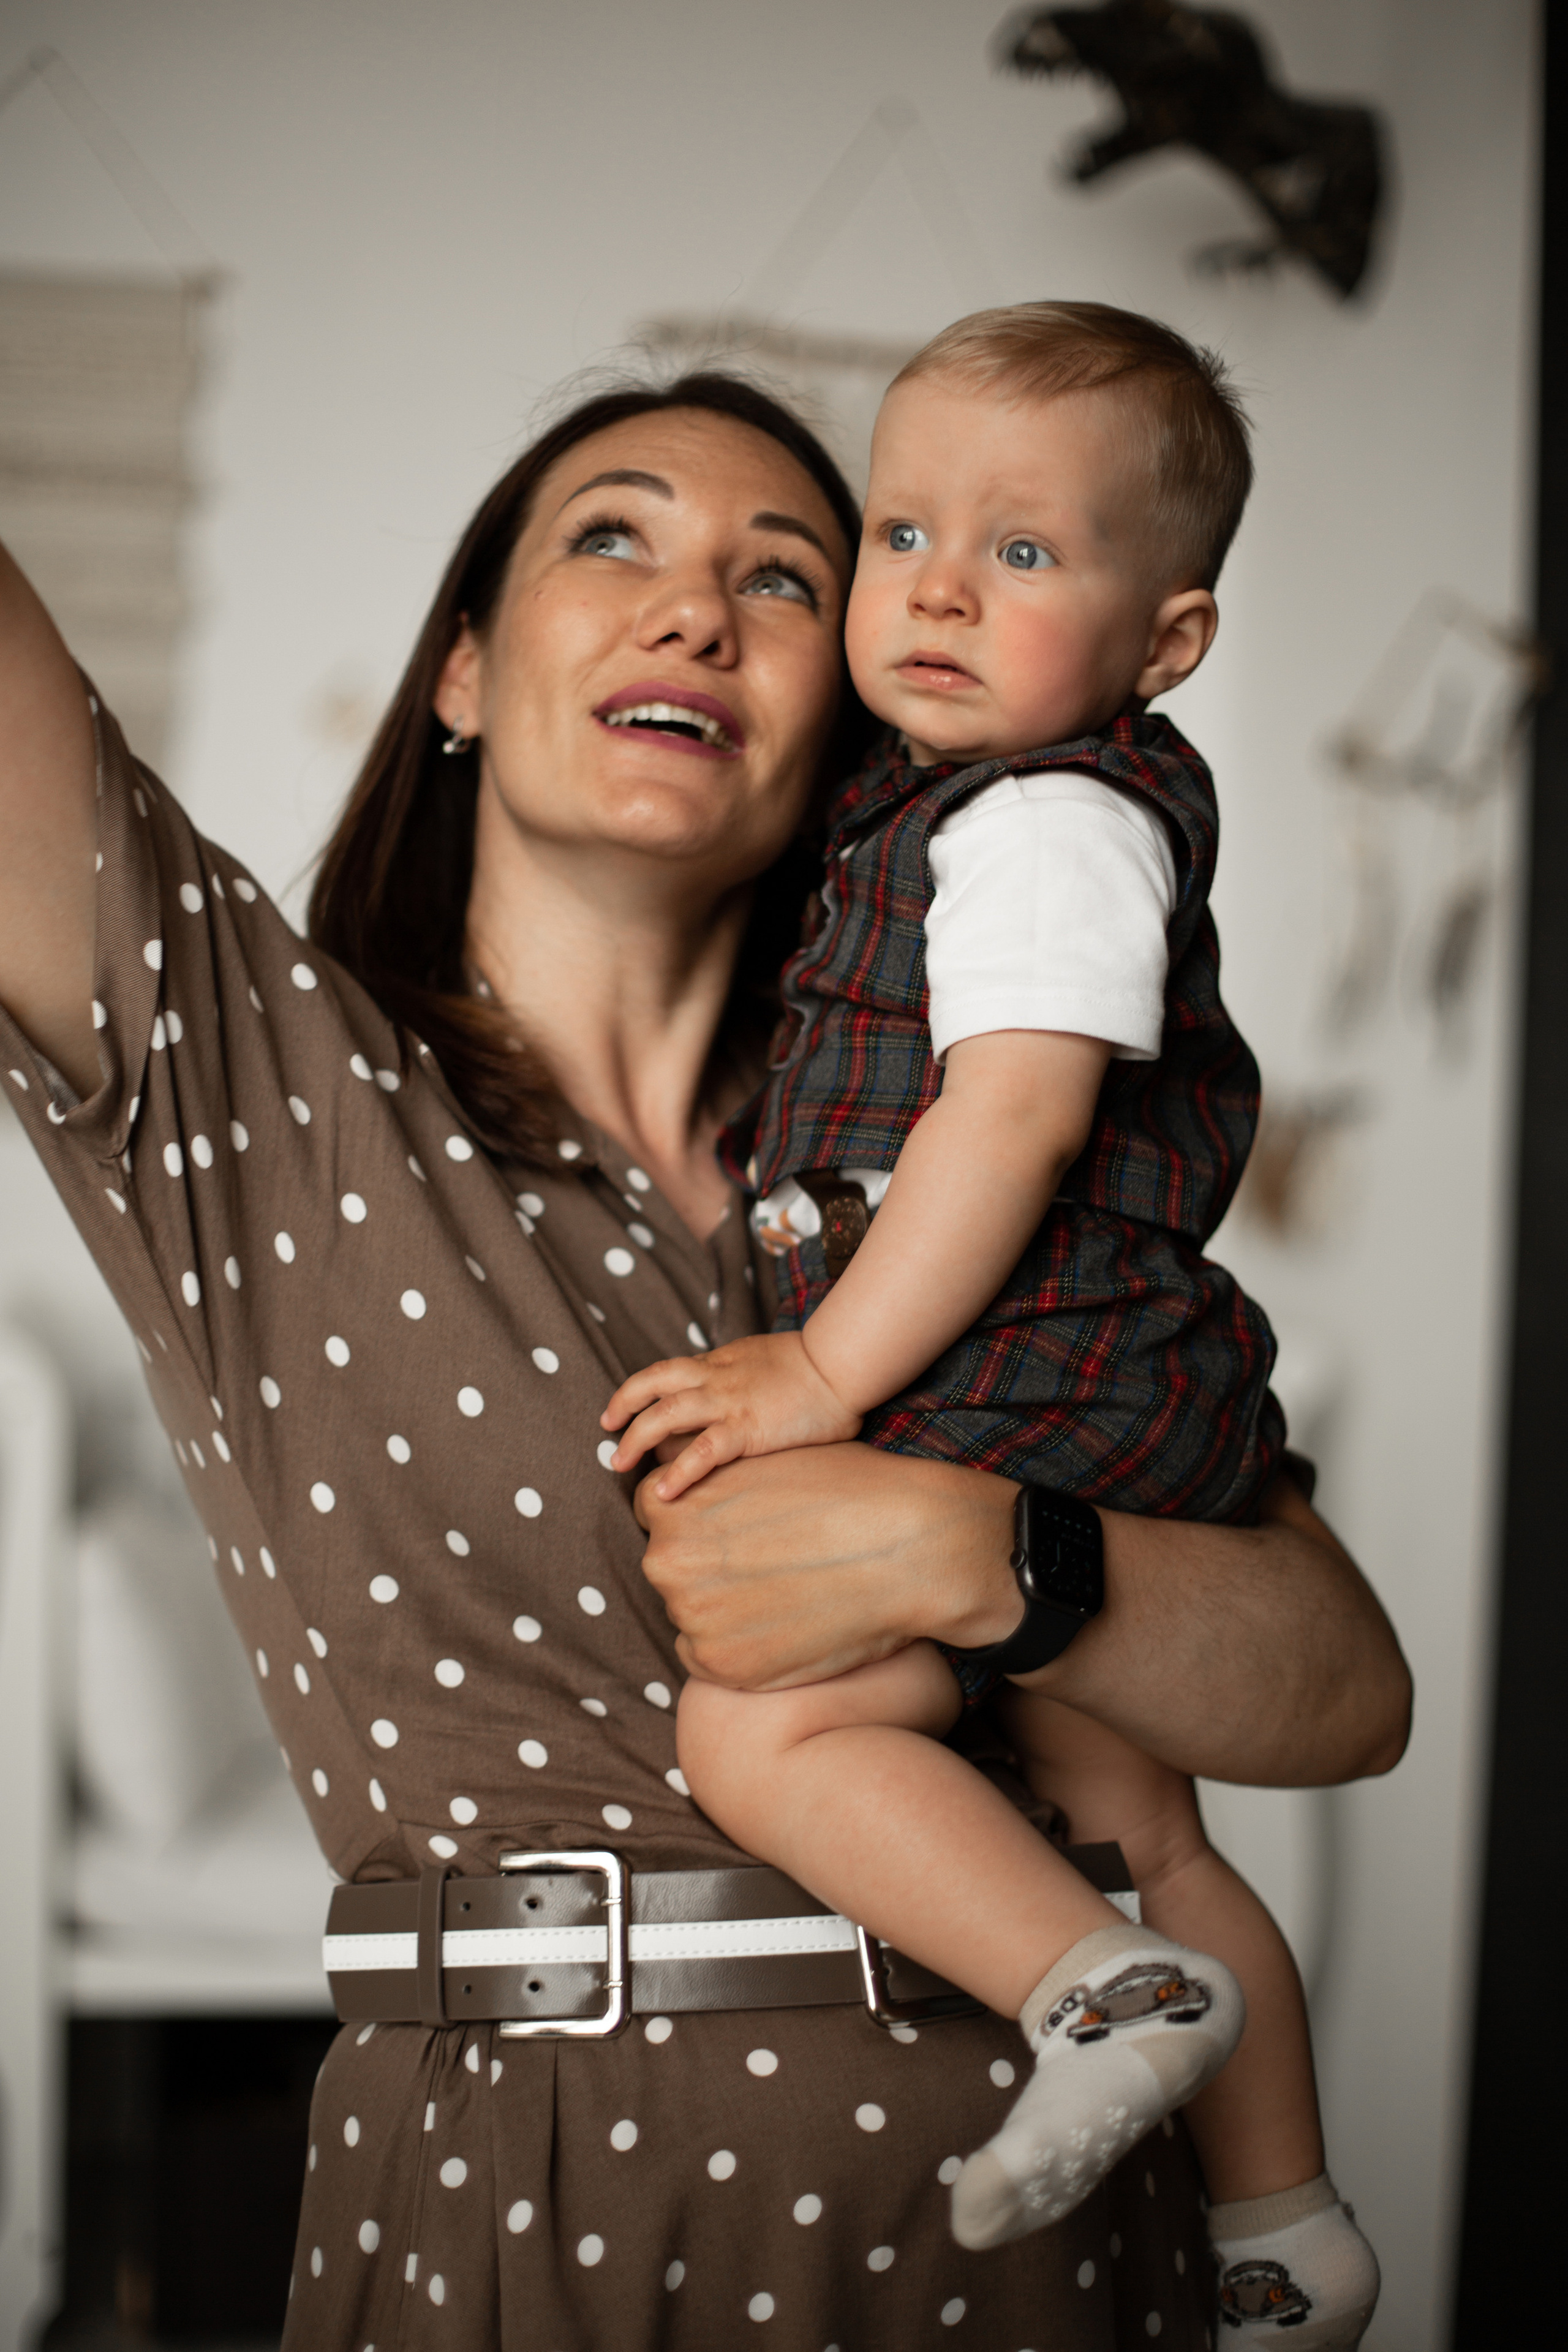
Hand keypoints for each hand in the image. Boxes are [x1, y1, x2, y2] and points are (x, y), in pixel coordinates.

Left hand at [601, 1332, 862, 1499]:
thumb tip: (737, 1402)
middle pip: (652, 1385)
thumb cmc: (816, 1367)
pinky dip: (678, 1471)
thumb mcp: (766, 1361)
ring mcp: (728, 1403)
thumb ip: (744, 1378)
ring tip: (617, 1463)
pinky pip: (702, 1451)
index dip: (637, 1391)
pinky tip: (663, 1491)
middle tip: (607, 1432)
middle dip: (623, 1408)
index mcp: (721, 1362)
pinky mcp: (747, 1429)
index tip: (620, 1411)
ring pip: (665, 1414)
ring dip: (634, 1438)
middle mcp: (716, 1378)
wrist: (843, 1364)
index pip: (666, 1373)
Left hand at [636, 1442, 1019, 1687]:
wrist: (910, 1548)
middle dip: (707, 1563)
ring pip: (691, 1614)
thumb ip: (713, 1474)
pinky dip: (738, 1648)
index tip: (736, 1526)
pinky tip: (784, 1625)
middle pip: (671, 1565)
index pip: (657, 1512)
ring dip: (723, 1607)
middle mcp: (668, 1563)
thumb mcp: (766, 1460)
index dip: (699, 1516)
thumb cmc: (849, 1490)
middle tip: (767, 1560)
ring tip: (786, 1592)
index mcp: (675, 1504)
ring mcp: (693, 1620)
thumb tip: (685, 1473)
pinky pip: (709, 1659)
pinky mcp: (723, 1669)